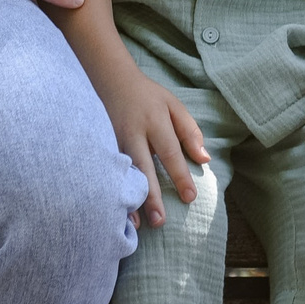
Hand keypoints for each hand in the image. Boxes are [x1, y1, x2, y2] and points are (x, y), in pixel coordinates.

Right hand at [85, 57, 209, 227]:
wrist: (110, 79)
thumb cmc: (148, 96)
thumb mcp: (174, 106)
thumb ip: (190, 132)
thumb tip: (204, 160)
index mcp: (155, 121)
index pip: (170, 152)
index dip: (180, 176)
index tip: (190, 197)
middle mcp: (132, 132)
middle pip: (144, 167)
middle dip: (152, 196)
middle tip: (161, 222)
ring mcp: (113, 139)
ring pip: (122, 173)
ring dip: (129, 199)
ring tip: (136, 224)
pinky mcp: (100, 145)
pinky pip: (108, 172)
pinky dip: (112, 191)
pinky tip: (114, 210)